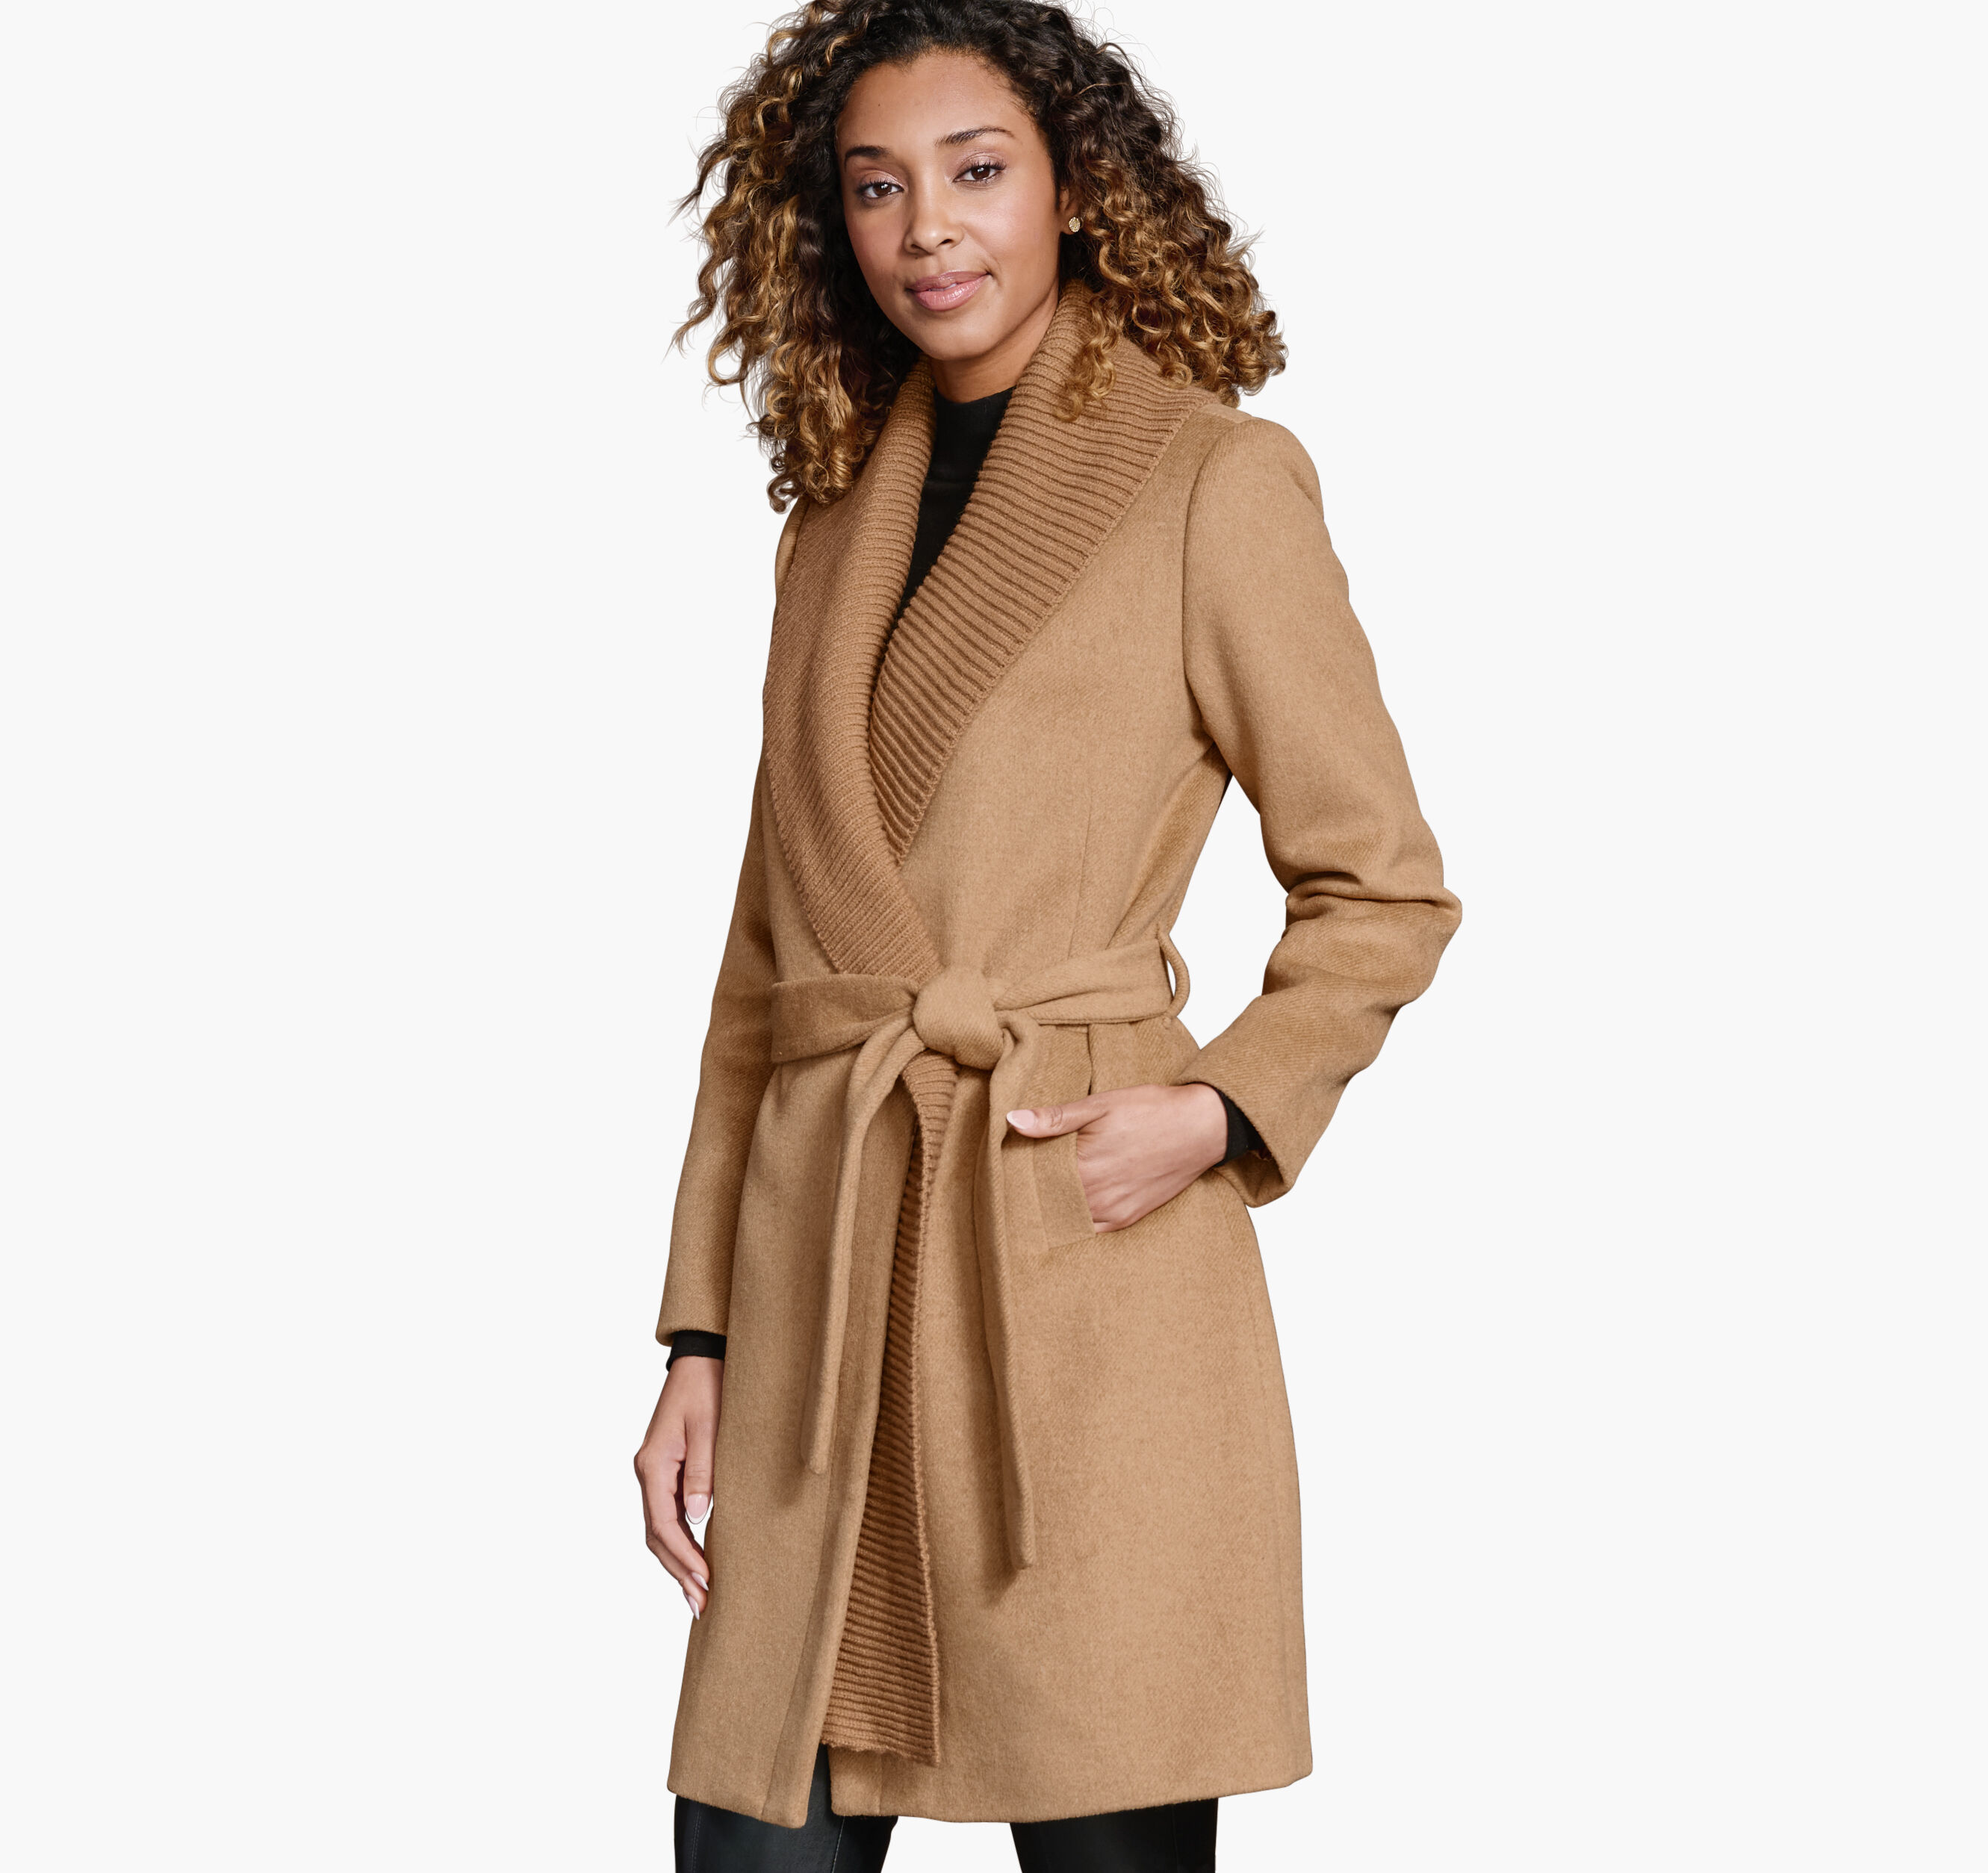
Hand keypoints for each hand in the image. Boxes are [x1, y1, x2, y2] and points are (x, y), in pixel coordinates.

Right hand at [634, 1355, 721, 1617]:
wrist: (702, 1358)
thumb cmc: (708, 1387)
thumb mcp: (710, 1428)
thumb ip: (704, 1473)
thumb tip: (696, 1518)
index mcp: (653, 1464)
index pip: (664, 1524)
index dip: (684, 1557)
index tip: (705, 1581)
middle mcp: (647, 1472)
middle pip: (656, 1535)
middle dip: (678, 1571)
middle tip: (702, 1604)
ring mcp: (655, 1472)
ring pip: (659, 1529)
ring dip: (677, 1562)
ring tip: (699, 1595)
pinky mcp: (667, 1470)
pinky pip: (667, 1514)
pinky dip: (680, 1542)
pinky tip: (695, 1560)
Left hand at [1006, 1081, 1227, 1231]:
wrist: (1202, 1127)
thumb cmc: (1153, 1110)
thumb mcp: (1100, 1105)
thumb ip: (1055, 1118)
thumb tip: (1013, 1120)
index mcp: (1084, 1167)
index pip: (1034, 1180)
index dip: (1017, 1175)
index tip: (1003, 1170)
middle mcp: (1097, 1196)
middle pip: (1048, 1203)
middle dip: (1031, 1194)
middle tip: (1012, 1185)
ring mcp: (1114, 1211)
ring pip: (1068, 1219)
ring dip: (1052, 1209)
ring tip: (1037, 1197)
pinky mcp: (1129, 1218)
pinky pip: (1091, 1229)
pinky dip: (1076, 1222)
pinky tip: (1067, 1209)